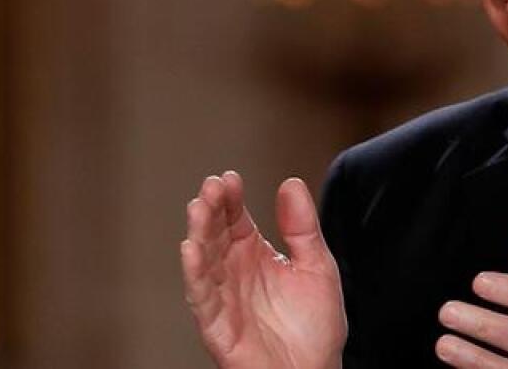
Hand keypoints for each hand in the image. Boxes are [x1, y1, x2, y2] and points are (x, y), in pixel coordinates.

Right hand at [181, 172, 345, 368]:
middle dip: (210, 208)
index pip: (235, 218)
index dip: (230, 197)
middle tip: (212, 187)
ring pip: (202, 258)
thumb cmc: (313, 330)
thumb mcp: (317, 267)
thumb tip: (292, 184)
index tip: (229, 178)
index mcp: (254, 254)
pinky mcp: (216, 323)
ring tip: (199, 208)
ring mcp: (222, 295)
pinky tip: (191, 249)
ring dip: (198, 232)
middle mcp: (233, 271)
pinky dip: (194, 272)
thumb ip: (302, 227)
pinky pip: (201, 295)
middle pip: (214, 232)